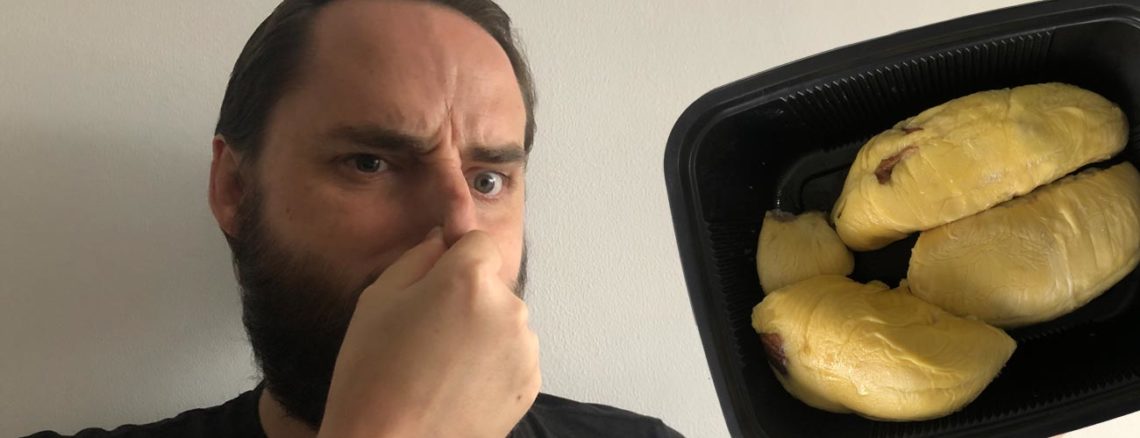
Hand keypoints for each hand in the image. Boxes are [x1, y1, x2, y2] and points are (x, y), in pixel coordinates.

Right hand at [318, 228, 539, 437]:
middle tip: (427, 334)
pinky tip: (457, 386)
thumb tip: (443, 240)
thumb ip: (418, 257)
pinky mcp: (531, 383)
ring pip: (503, 321)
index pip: (477, 243)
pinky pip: (512, 356)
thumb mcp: (378, 299)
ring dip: (482, 332)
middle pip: (492, 284)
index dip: (454, 259)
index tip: (434, 285)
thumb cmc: (373, 374)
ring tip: (440, 367)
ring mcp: (525, 348)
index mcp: (469, 278)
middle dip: (467, 298)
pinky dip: (491, 365)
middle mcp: (509, 307)